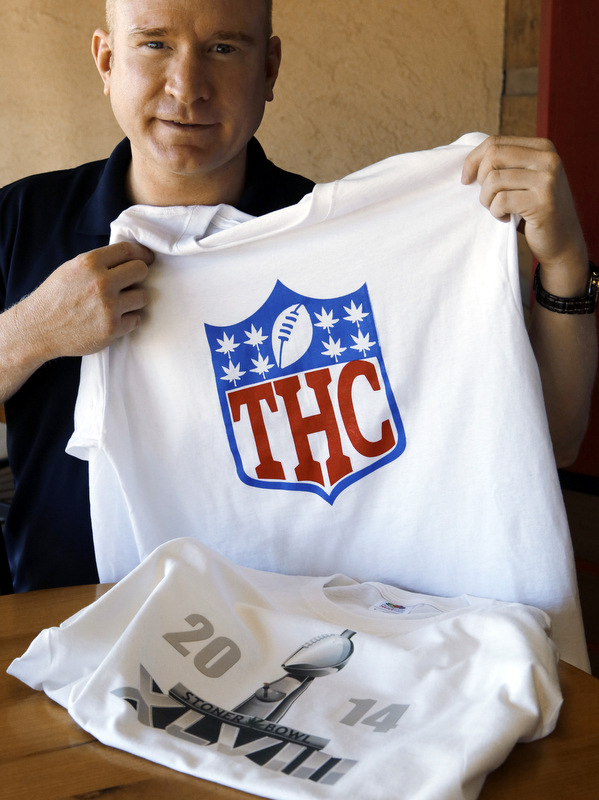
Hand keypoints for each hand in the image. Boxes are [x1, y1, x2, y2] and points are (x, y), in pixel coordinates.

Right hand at [23, 241, 153, 359]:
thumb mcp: (72, 269)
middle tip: (131, 283)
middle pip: (141, 271)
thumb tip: (131, 257)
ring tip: (120, 303)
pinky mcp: (112, 329)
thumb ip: (99, 263)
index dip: (142, 254)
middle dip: (139, 276)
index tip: (147, 258)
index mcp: (89, 263)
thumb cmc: (55, 298)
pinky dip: (128, 320)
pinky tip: (114, 319)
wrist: (38, 329)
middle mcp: (101, 283)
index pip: (128, 250)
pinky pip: (136, 319)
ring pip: (143, 296)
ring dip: (135, 299)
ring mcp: (108, 307)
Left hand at [461, 135, 587, 294]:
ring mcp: (547, 180)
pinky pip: (501, 201)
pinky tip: (505, 218)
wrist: (561, 239)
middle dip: (480, 180)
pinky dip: (496, 213)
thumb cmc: (532, 209)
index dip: (473, 160)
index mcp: (542, 147)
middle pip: (494, 156)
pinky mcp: (543, 202)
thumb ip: (504, 164)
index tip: (466, 179)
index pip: (496, 142)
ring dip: (486, 200)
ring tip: (497, 209)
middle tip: (487, 198)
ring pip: (494, 180)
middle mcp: (548, 159)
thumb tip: (468, 162)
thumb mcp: (522, 179)